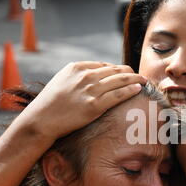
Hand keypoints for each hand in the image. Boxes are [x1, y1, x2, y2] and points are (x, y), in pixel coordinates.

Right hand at [15, 61, 145, 139]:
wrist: (41, 120)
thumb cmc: (50, 103)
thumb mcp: (62, 81)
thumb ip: (78, 77)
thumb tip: (94, 76)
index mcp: (77, 67)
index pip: (105, 65)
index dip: (117, 69)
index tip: (125, 73)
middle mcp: (85, 76)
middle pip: (115, 70)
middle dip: (130, 72)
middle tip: (140, 76)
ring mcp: (91, 90)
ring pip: (121, 80)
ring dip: (135, 79)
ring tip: (144, 81)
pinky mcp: (95, 105)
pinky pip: (119, 95)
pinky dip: (131, 90)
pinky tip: (138, 89)